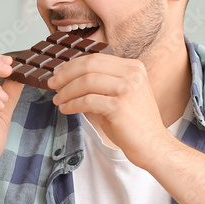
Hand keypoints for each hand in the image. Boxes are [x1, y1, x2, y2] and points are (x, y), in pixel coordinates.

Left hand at [47, 53, 170, 165]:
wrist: (152, 144)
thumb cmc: (133, 123)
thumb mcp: (119, 95)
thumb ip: (100, 84)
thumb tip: (67, 78)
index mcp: (133, 67)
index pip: (96, 58)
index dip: (72, 65)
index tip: (58, 73)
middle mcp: (132, 73)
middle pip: (89, 65)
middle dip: (66, 75)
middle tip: (52, 84)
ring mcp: (128, 88)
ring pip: (86, 81)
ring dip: (67, 91)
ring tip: (57, 100)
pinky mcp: (120, 105)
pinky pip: (87, 101)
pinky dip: (72, 105)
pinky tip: (66, 110)